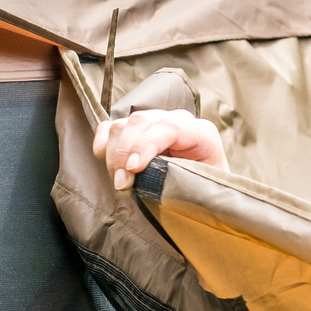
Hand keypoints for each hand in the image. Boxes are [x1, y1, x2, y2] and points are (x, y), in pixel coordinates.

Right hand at [93, 108, 227, 189]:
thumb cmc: (207, 190)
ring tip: (122, 184)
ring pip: (121, 125)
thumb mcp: (205, 188)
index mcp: (199, 132)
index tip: (133, 169)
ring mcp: (153, 122)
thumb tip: (159, 185)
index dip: (146, 146)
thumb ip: (186, 183)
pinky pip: (109, 129)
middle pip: (139, 122)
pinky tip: (112, 168)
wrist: (205, 188)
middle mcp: (175, 120)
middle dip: (124, 154)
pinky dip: (104, 147)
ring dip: (114, 156)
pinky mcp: (135, 131)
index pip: (167, 127)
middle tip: (123, 185)